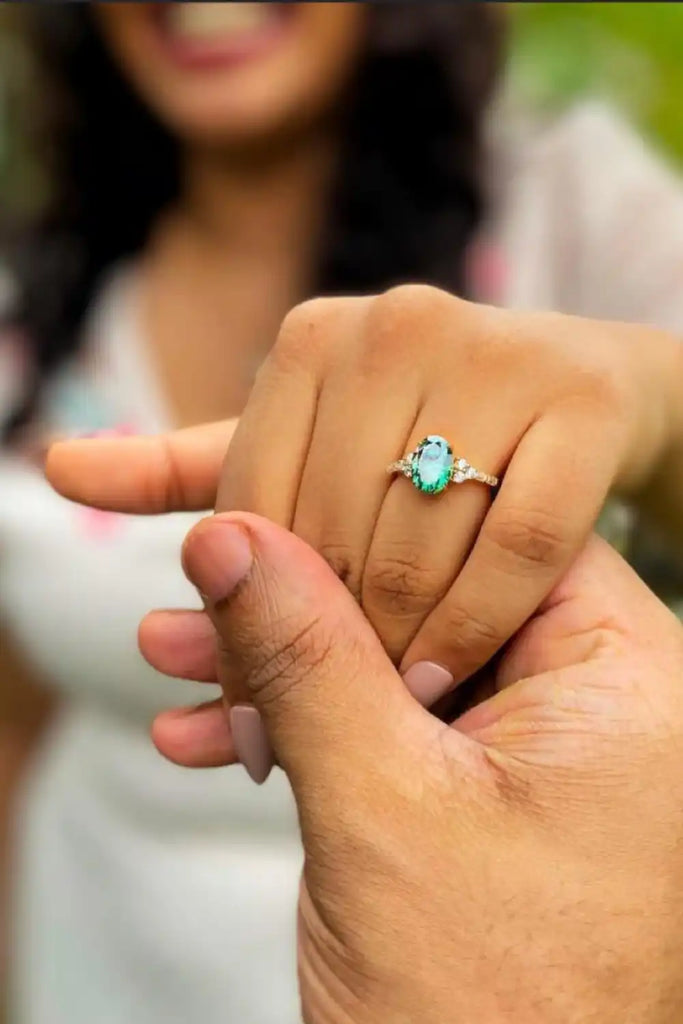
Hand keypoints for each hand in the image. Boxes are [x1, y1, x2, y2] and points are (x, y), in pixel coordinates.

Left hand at [48, 286, 680, 717]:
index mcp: (313, 341)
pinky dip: (478, 623)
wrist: (582, 391)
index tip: (227, 716)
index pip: (246, 504)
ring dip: (387, 653)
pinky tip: (449, 682)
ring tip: (366, 726)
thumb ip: (189, 465)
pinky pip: (521, 542)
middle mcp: (397, 329)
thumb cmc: (425, 429)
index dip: (234, 620)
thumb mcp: (303, 443)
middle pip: (325, 531)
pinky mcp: (585, 399)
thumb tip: (57, 469)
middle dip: (305, 654)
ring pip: (414, 543)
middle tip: (289, 748)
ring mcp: (498, 356)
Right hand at [178, 514, 682, 1023]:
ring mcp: (538, 747)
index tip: (257, 496)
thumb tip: (231, 536)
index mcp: (622, 676)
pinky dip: (306, 726)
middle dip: (300, 596)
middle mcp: (595, 698)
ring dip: (280, 664)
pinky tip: (213, 732)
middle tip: (199, 581)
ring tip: (175, 655)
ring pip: (395, 657)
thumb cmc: (490, 1009)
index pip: (487, 531)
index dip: (364, 505)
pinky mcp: (486, 791)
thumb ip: (305, 658)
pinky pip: (392, 724)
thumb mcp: (379, 809)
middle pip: (429, 589)